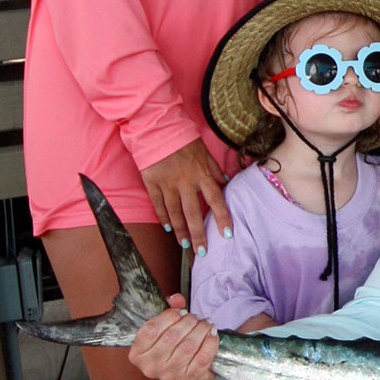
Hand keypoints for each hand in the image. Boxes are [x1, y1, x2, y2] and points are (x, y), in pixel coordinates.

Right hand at [128, 294, 220, 379]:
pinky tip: (212, 333)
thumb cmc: (171, 345)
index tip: (181, 311)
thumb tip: (177, 299)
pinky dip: (210, 342)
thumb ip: (169, 309)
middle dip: (188, 322)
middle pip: (171, 337)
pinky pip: (202, 358)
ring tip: (206, 323)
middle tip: (195, 317)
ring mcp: (169, 375)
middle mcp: (150, 367)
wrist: (186, 370)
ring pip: (188, 346)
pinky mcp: (188, 379)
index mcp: (138, 353)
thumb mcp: (164, 327)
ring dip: (201, 329)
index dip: (168, 316)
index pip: (151, 330)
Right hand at [140, 138, 230, 253]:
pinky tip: (168, 228)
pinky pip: (158, 204)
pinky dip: (163, 217)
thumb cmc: (183, 139)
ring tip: (184, 244)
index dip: (222, 218)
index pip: (215, 200)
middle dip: (198, 234)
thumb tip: (225, 180)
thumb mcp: (203, 150)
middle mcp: (185, 181)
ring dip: (180, 230)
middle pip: (193, 213)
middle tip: (202, 252)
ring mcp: (167, 183)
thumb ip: (213, 167)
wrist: (157, 127)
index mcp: (201, 173)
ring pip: (175, 212)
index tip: (227, 234)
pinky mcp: (152, 182)